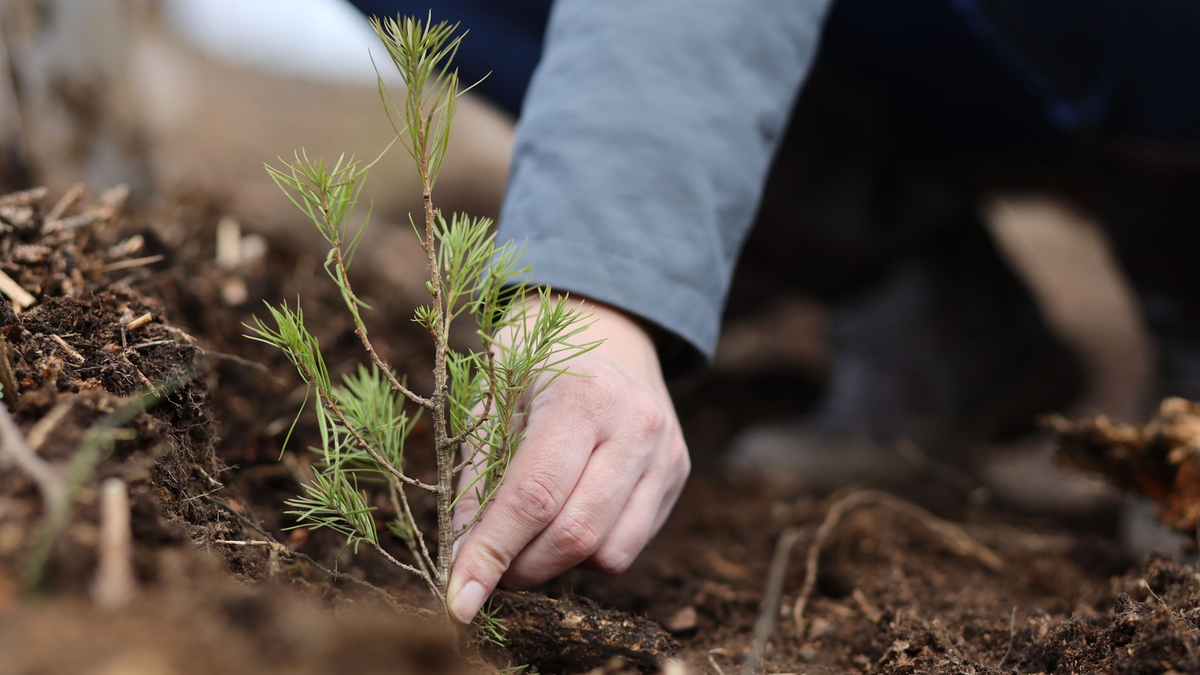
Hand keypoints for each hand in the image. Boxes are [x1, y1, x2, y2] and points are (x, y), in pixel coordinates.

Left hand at [446, 299, 689, 622]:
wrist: (607, 326)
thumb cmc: (535, 363)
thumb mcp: (492, 401)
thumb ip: (478, 480)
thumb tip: (460, 560)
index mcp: (583, 396)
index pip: (533, 497)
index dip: (492, 554)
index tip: (459, 600)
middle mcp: (635, 425)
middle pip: (575, 534)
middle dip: (520, 569)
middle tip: (486, 569)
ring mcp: (665, 452)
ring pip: (608, 552)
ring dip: (555, 565)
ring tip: (526, 538)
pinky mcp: (677, 474)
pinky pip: (630, 544)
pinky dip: (589, 551)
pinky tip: (567, 518)